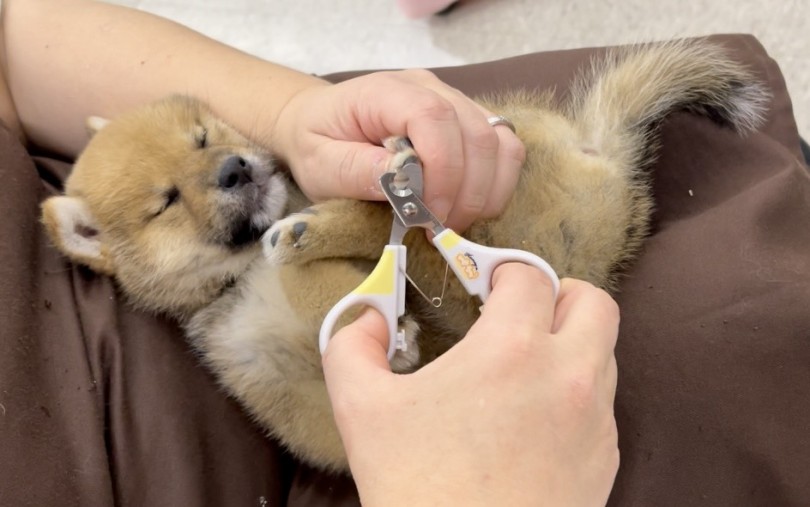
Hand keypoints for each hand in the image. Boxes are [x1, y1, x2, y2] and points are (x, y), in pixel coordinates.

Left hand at [271, 69, 525, 231]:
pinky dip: (495, 187)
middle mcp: (431, 89)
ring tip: (452, 222)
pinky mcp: (469, 123)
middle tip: (439, 230)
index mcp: (389, 91)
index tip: (428, 215)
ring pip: (501, 144)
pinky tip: (465, 208)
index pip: (436, 119)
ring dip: (486, 193)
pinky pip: (504, 152)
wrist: (318, 122)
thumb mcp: (320, 163)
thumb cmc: (317, 143)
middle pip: (478, 135)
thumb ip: (356, 170)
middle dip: (467, 193)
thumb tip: (401, 182)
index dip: (443, 171)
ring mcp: (456, 103)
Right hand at [322, 265, 619, 506]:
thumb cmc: (419, 489)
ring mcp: (595, 421)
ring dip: (569, 342)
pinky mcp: (604, 459)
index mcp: (513, 350)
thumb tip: (366, 317)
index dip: (504, 270)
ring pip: (603, 352)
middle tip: (520, 311)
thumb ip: (352, 345)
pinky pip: (603, 404)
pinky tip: (534, 419)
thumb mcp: (362, 409)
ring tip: (524, 366)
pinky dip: (577, 393)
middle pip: (592, 302)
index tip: (483, 283)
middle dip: (559, 293)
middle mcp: (568, 377)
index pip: (530, 276)